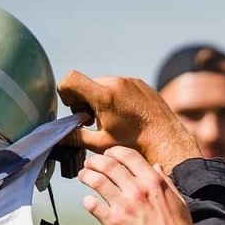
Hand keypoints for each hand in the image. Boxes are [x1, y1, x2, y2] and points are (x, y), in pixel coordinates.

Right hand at [57, 71, 199, 171]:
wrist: (168, 142)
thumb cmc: (135, 145)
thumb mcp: (101, 143)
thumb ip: (75, 137)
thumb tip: (56, 137)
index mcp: (104, 95)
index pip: (70, 79)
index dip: (66, 93)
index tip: (75, 110)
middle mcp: (117, 82)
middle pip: (87, 83)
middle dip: (85, 100)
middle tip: (93, 121)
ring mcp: (130, 81)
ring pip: (104, 84)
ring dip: (100, 99)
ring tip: (111, 120)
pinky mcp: (141, 83)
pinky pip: (120, 85)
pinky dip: (116, 97)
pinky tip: (125, 116)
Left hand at [78, 147, 197, 224]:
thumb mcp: (178, 199)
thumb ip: (165, 181)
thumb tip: (156, 166)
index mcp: (153, 182)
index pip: (127, 155)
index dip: (114, 152)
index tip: (108, 154)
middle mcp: (137, 190)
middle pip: (107, 165)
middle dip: (94, 161)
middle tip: (90, 163)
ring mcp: (124, 206)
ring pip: (96, 181)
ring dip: (86, 175)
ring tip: (83, 176)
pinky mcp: (114, 223)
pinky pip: (93, 206)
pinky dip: (88, 201)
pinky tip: (88, 201)